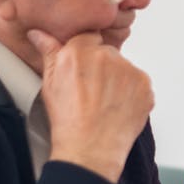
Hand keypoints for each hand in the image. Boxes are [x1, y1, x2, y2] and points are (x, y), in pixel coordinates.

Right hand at [27, 29, 153, 182]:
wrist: (90, 150)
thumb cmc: (68, 121)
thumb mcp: (50, 84)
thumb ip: (49, 52)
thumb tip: (39, 33)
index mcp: (79, 51)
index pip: (88, 38)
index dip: (85, 55)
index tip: (83, 71)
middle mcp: (106, 56)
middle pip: (107, 52)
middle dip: (102, 68)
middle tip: (92, 92)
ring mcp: (128, 70)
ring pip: (124, 67)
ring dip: (118, 80)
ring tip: (104, 103)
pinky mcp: (144, 85)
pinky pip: (138, 82)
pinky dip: (132, 93)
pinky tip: (118, 107)